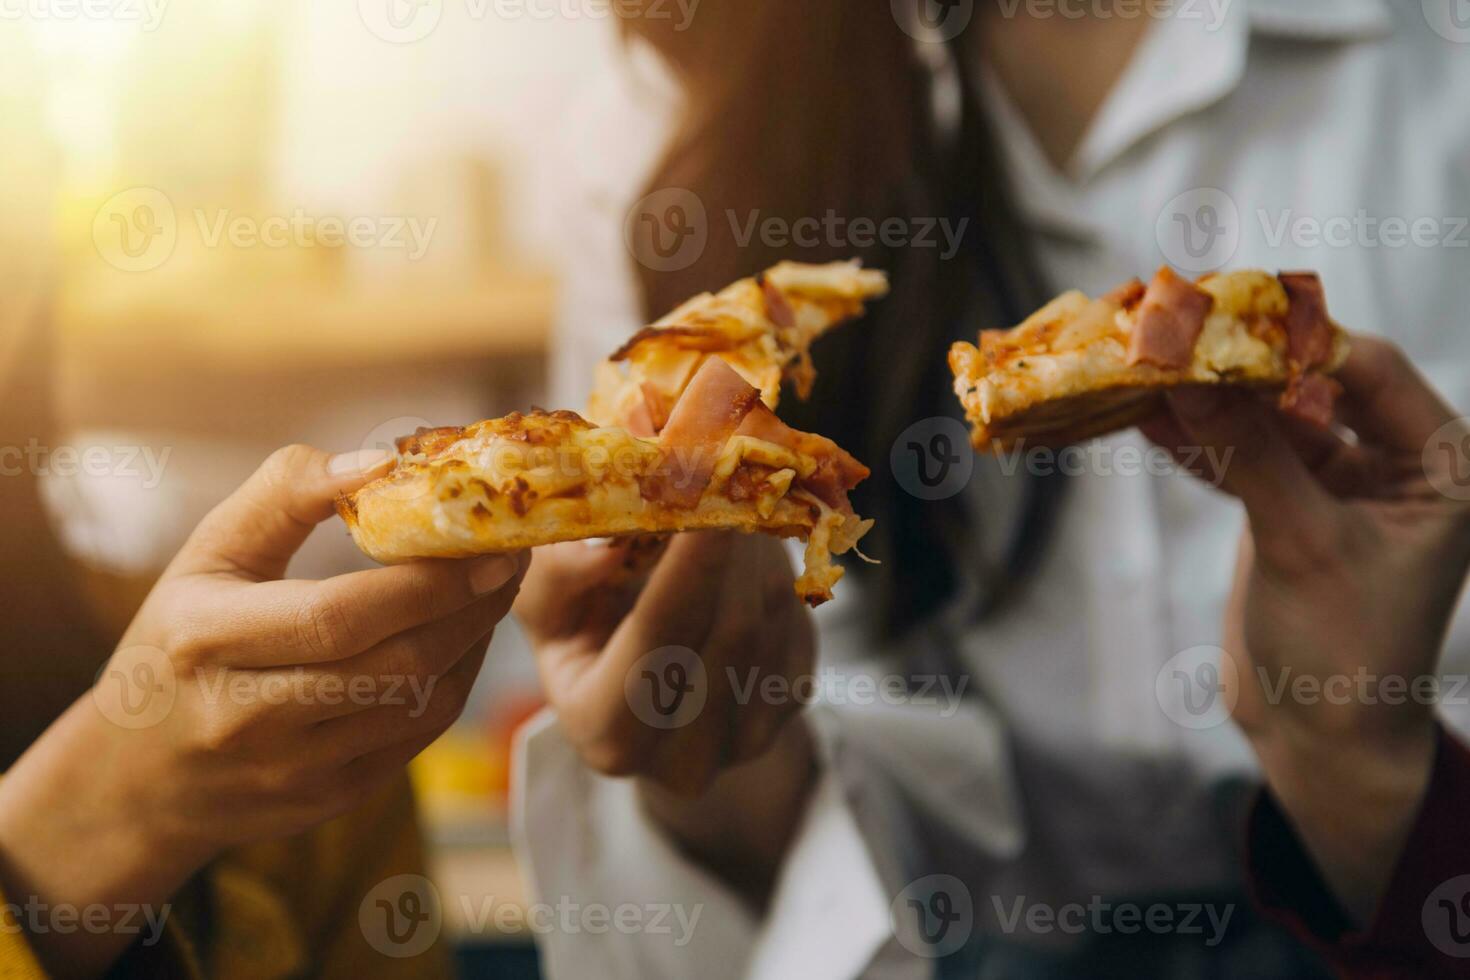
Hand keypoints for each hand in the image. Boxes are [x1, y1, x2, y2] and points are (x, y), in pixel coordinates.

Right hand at [0, 445, 526, 976]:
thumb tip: (379, 461)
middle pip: (394, 664)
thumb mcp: (207, 555)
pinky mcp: (328, 800)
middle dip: (470, 607)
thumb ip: (284, 494)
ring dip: (473, 642)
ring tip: (495, 590)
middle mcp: (247, 718)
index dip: (426, 581)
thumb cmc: (180, 641)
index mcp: (208, 641)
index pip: (338, 615)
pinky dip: (455, 681)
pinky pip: (417, 737)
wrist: (140, 780)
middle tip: (511, 558)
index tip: (485, 542)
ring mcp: (292, 770)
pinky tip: (465, 638)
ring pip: (418, 704)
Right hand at [515, 533, 817, 902]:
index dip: (686, 570)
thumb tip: (604, 553)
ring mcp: (746, 741)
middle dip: (729, 545)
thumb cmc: (583, 629)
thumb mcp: (547, 604)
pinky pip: (795, 624)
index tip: (704, 496)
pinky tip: (742, 550)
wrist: (644, 680)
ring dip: (752, 551)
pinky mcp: (788, 708)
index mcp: (606, 734)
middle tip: (723, 473)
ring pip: (768, 620)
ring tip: (724, 502)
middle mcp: (681, 759)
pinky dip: (773, 573)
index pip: (658, 644)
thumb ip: (560, 576)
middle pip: (728, 631)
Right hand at [1144, 337, 1469, 920]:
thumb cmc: (1346, 651)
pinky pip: (1240, 457)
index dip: (1297, 342)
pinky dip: (1196, 442)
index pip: (1369, 371)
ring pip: (1267, 419)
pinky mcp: (1285, 508)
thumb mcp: (1303, 544)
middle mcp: (1393, 463)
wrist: (1320, 741)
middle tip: (1176, 334)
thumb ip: (1251, 455)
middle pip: (1311, 385)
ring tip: (1146, 368)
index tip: (1223, 320)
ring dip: (1208, 401)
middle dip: (1242, 366)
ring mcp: (1336, 485)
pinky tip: (1147, 418)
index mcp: (1438, 465)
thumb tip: (1190, 379)